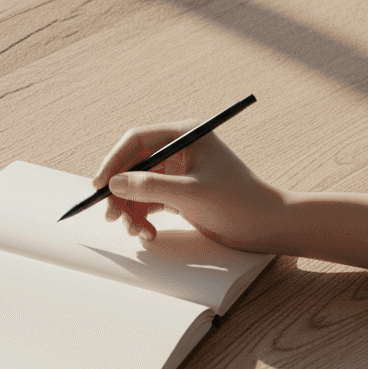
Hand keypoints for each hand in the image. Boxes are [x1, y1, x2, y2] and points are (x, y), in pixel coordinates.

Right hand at [92, 120, 287, 251]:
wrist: (268, 226)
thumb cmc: (238, 202)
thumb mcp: (190, 193)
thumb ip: (150, 186)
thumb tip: (113, 184)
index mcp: (185, 136)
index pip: (137, 140)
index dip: (114, 161)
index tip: (100, 185)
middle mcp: (179, 150)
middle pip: (133, 165)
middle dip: (120, 192)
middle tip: (111, 215)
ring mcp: (178, 172)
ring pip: (137, 186)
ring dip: (130, 210)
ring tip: (136, 230)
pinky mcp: (179, 193)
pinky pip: (148, 201)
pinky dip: (143, 218)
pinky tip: (149, 233)